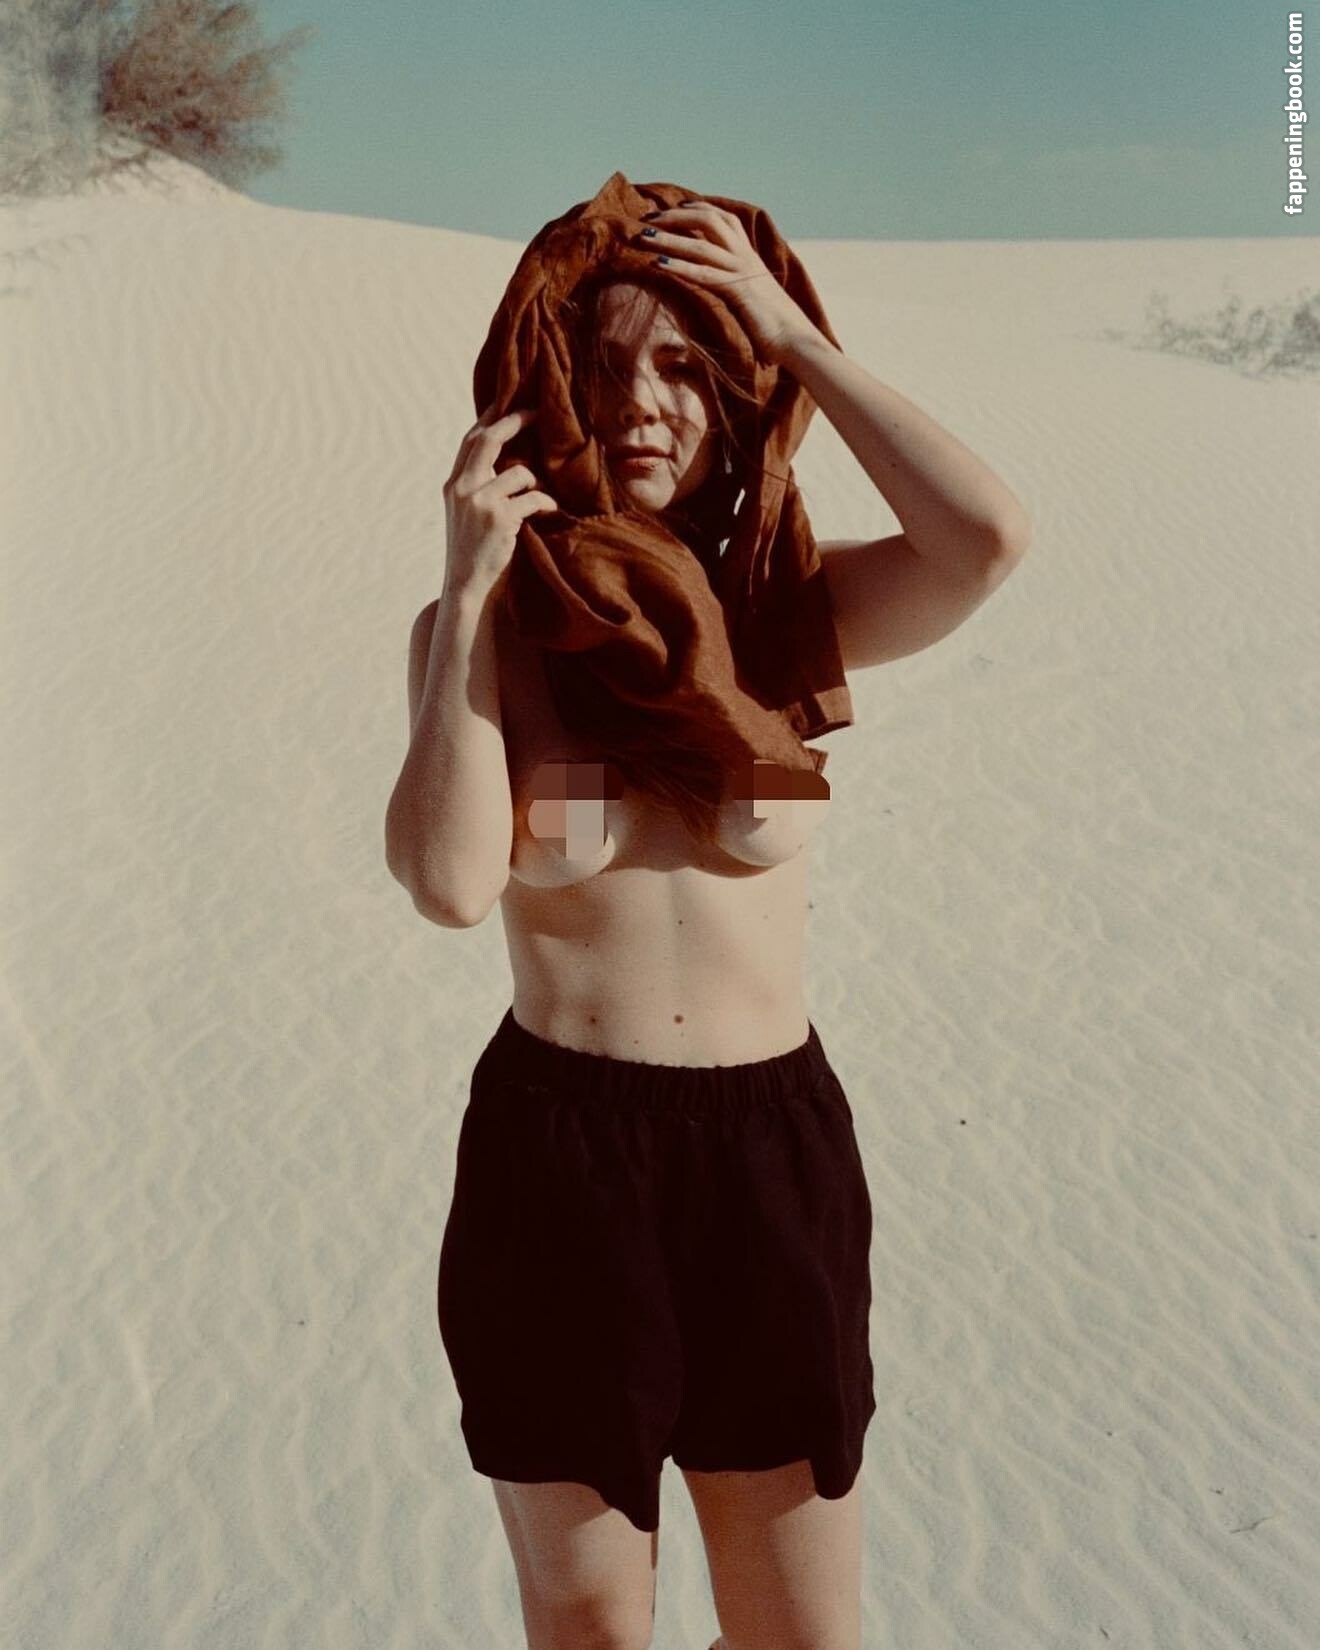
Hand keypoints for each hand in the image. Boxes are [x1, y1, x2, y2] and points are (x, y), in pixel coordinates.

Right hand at [442, 405, 556, 588]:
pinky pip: (534, 498)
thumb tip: (503, 461)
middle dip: (514, 421)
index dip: (489, 418)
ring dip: (534, 482)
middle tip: (536, 412)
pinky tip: (549, 512)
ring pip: (519, 472)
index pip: (470, 440)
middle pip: (489, 440)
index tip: (505, 401)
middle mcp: (462, 488)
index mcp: (452, 484)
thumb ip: (477, 486)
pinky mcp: (500, 518)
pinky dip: (545, 503)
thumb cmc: (473, 549)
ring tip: (538, 497)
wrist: (466, 584)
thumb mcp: (465, 513)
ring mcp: (480, 502)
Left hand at [633, 201, 823, 364]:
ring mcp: (743, 272)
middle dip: (676, 216)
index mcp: (750, 257)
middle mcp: (746, 257)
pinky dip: (679, 267)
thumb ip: (738, 287)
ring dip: (669, 239)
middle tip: (648, 218)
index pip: (724, 218)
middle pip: (710, 219)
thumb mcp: (754, 300)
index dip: (698, 208)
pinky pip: (704, 274)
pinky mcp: (738, 292)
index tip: (674, 208)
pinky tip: (658, 265)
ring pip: (701, 246)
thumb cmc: (776, 327)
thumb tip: (723, 290)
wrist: (798, 341)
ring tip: (642, 237)